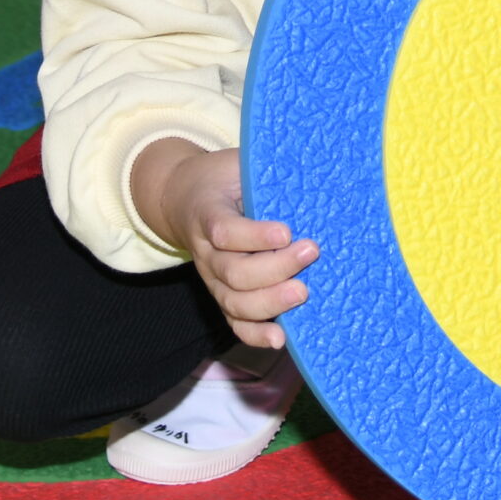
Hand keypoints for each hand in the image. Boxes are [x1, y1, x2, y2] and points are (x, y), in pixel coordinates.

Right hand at [130, 138, 317, 347]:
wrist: (184, 196)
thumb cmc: (225, 177)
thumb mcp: (239, 162)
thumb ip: (267, 165)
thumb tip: (316, 160)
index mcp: (207, 212)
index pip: (224, 230)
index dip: (253, 235)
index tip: (287, 232)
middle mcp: (205, 250)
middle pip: (233, 272)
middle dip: (275, 268)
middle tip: (310, 252)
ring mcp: (212, 277)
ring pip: (234, 302)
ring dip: (271, 302)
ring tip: (304, 291)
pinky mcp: (223, 295)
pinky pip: (235, 322)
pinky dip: (255, 335)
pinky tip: (280, 339)